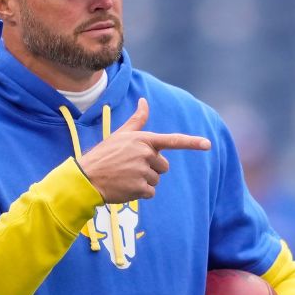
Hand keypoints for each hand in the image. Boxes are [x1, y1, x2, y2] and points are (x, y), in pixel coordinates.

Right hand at [77, 98, 210, 203]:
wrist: (86, 178)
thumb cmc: (104, 155)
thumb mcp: (120, 135)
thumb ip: (137, 120)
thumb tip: (144, 101)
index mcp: (143, 139)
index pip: (172, 140)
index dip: (192, 142)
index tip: (207, 145)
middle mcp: (145, 154)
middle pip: (164, 166)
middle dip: (151, 169)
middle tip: (131, 168)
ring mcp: (143, 171)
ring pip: (156, 180)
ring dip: (144, 181)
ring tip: (125, 177)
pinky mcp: (140, 188)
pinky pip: (151, 192)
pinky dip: (140, 193)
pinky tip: (126, 187)